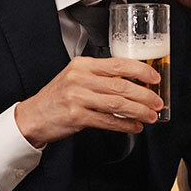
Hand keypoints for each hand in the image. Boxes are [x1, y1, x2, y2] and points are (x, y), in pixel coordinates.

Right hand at [14, 56, 163, 147]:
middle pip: (121, 85)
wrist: (32, 116)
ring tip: (151, 116)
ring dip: (138, 111)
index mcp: (83, 65)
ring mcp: (77, 97)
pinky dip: (124, 124)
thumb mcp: (77, 78)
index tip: (155, 78)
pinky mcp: (75, 116)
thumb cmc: (58, 96)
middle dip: (145, 95)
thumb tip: (135, 83)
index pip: (118, 64)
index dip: (141, 70)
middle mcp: (80, 78)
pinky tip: (134, 126)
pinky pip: (107, 120)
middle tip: (158, 102)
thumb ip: (102, 77)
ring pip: (117, 103)